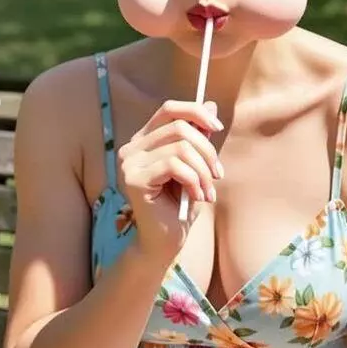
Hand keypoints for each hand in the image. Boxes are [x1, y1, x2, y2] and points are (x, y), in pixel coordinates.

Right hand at [118, 100, 223, 261]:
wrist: (166, 242)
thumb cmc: (180, 204)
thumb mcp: (195, 164)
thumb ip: (198, 136)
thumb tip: (211, 105)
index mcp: (144, 140)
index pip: (169, 109)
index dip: (195, 112)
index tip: (217, 128)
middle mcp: (132, 148)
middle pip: (179, 127)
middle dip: (207, 150)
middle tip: (217, 175)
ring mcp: (129, 163)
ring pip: (181, 147)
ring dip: (203, 171)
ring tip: (208, 191)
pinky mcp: (133, 180)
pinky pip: (175, 166)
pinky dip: (194, 180)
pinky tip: (197, 197)